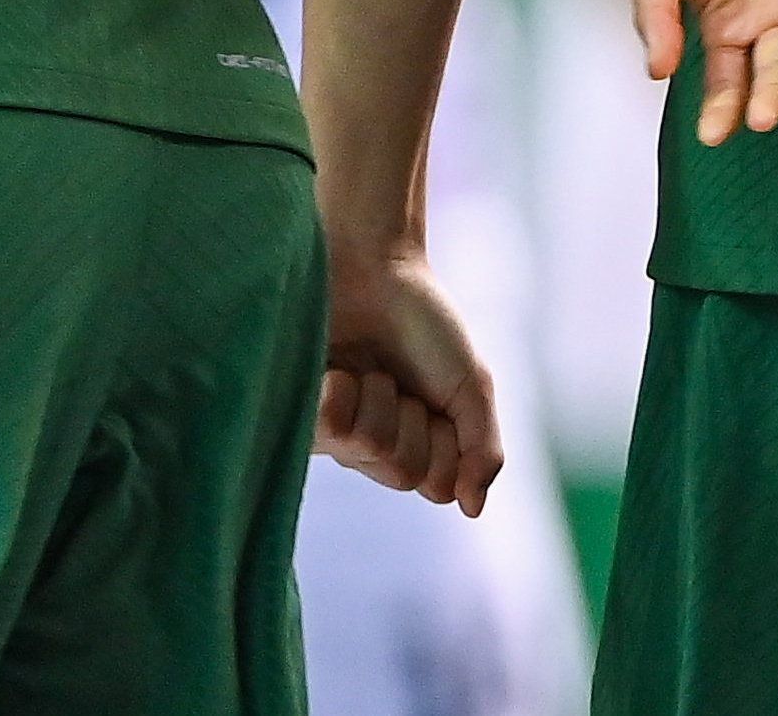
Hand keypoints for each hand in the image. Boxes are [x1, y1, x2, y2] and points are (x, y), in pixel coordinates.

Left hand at [317, 249, 503, 514]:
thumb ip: (482, 448)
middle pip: (403, 473)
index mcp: (413, 441)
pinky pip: (328, 431)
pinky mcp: (295, 418)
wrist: (373, 266)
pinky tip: (335, 370)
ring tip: (366, 370)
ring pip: (369, 453)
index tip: (438, 399)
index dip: (447, 445)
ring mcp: (331, 436)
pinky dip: (342, 393)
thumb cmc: (421, 320)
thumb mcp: (469, 384)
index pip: (436, 485)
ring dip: (380, 402)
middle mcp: (369, 447)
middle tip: (399, 379)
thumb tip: (474, 510)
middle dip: (413, 420)